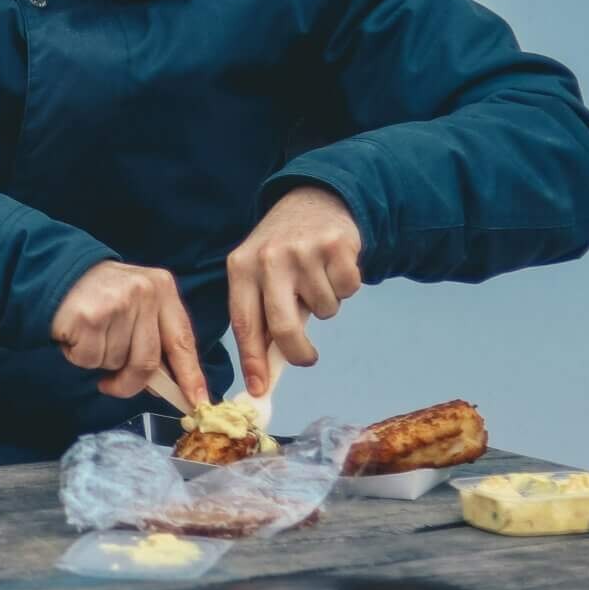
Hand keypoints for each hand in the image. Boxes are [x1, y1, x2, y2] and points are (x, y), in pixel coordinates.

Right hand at [49, 261, 208, 407]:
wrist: (57, 273)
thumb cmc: (103, 296)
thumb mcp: (138, 304)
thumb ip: (155, 338)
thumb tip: (164, 385)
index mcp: (163, 289)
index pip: (182, 342)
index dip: (190, 376)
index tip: (197, 402)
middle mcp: (144, 293)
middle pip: (147, 362)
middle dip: (129, 383)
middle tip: (112, 384)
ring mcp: (117, 303)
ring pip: (116, 362)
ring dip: (100, 360)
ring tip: (91, 335)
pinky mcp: (88, 317)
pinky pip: (90, 359)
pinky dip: (80, 355)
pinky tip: (76, 334)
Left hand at [226, 186, 363, 395]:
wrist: (314, 200)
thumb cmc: (282, 250)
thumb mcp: (258, 272)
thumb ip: (261, 313)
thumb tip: (263, 370)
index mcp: (241, 267)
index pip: (244, 323)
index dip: (252, 361)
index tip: (258, 389)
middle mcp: (268, 258)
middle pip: (283, 327)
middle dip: (298, 352)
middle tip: (306, 357)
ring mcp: (302, 251)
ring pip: (323, 310)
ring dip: (325, 304)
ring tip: (316, 279)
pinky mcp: (335, 246)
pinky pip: (346, 290)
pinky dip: (344, 286)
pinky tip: (332, 266)